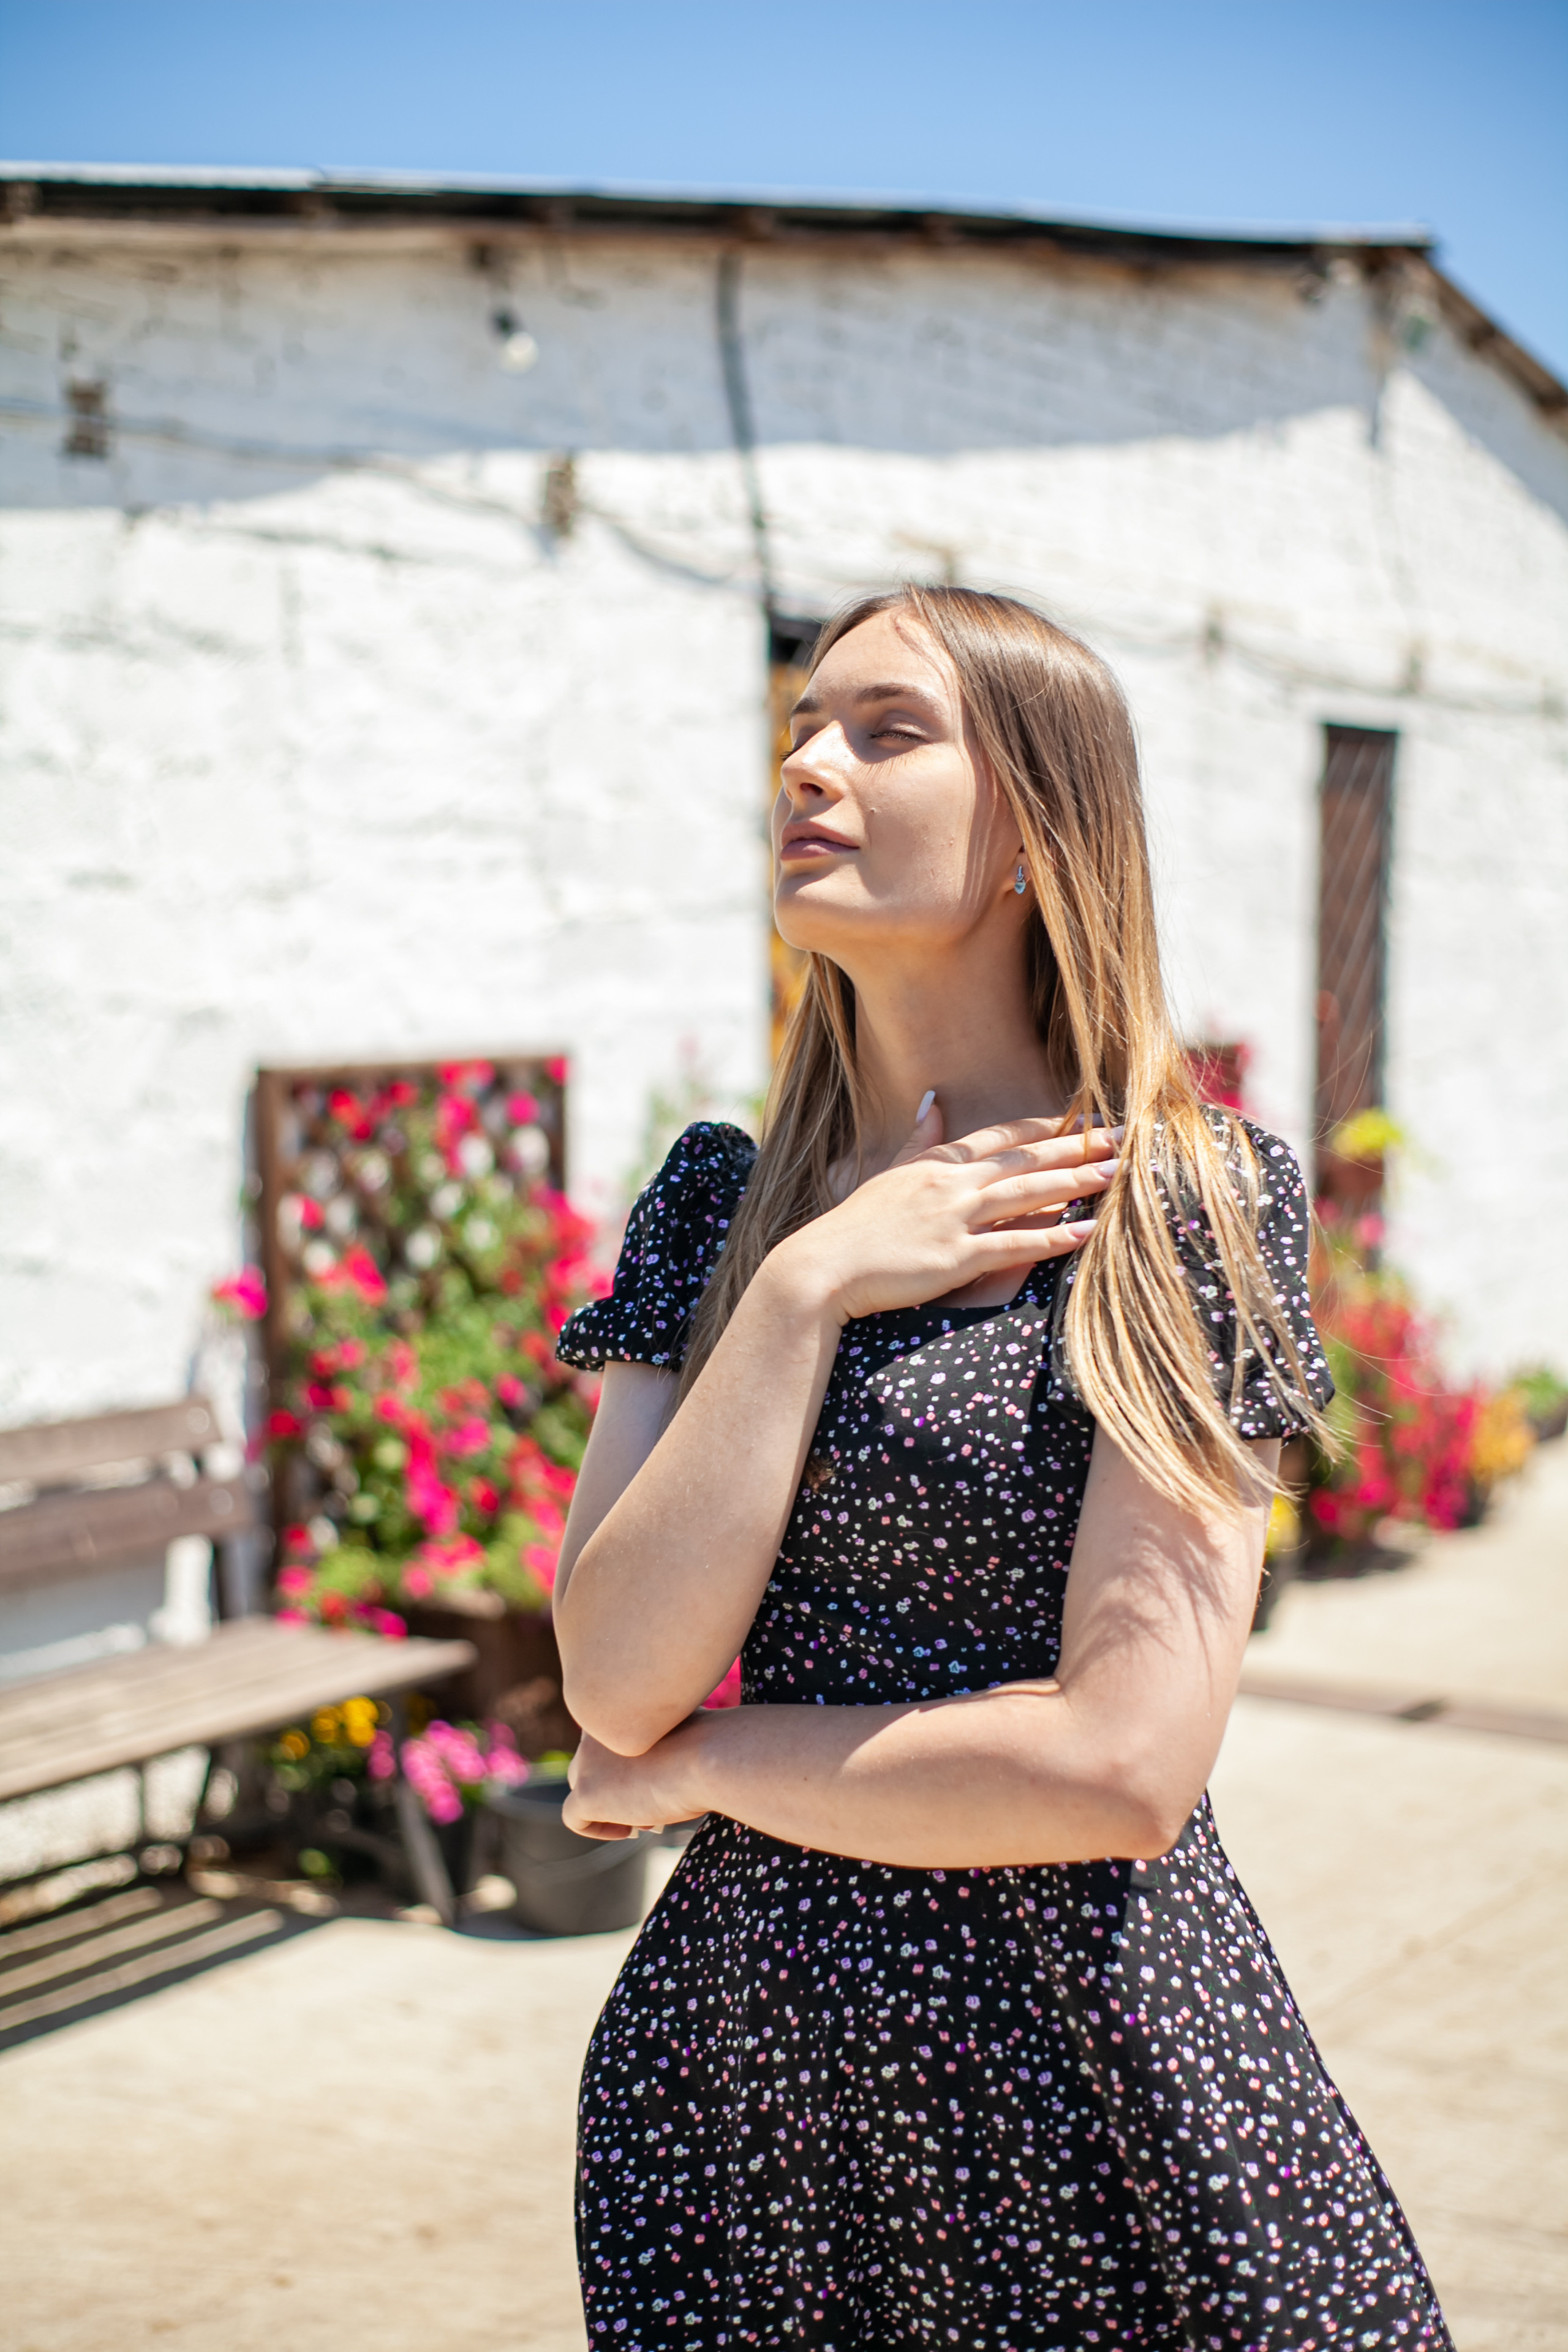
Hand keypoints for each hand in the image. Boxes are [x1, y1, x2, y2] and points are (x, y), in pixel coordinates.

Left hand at [563, 1722, 709, 1841]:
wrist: (709, 1757)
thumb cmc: (705, 1740)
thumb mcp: (676, 1725)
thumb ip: (653, 1735)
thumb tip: (654, 1760)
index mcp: (612, 1707)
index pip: (606, 1737)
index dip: (626, 1760)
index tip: (653, 1774)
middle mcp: (592, 1731)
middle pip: (591, 1762)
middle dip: (616, 1783)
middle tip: (649, 1797)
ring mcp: (585, 1762)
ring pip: (581, 1786)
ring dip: (607, 1803)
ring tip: (643, 1814)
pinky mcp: (586, 1793)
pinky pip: (574, 1818)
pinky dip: (596, 1828)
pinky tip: (628, 1829)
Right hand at [772, 1096, 1120, 1324]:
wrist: (822, 1267)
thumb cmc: (854, 1227)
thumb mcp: (885, 1173)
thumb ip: (918, 1138)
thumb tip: (934, 1097)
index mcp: (937, 1163)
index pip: (1003, 1135)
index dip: (1048, 1125)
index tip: (1087, 1113)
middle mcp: (951, 1184)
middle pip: (1027, 1158)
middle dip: (1079, 1145)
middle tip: (1124, 1135)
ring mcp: (954, 1219)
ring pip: (1028, 1193)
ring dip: (1076, 1182)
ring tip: (1117, 1173)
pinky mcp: (955, 1258)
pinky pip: (1014, 1245)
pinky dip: (1052, 1238)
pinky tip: (1086, 1233)